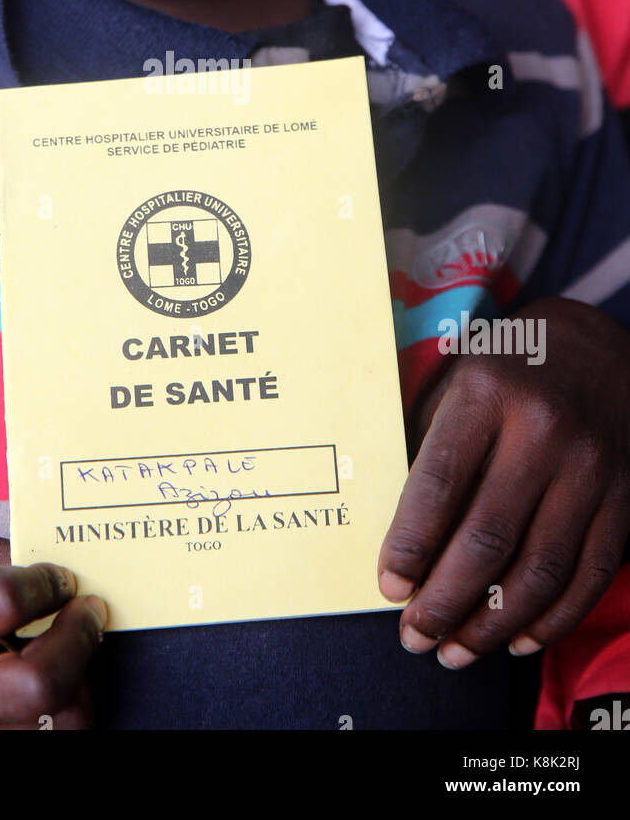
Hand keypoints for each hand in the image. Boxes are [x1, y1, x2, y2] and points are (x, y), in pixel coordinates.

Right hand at [0, 531, 105, 727]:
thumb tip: (63, 571)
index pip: (1, 602)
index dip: (45, 584)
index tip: (60, 579)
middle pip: (39, 687)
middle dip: (79, 640)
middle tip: (87, 612)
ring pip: (56, 725)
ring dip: (80, 678)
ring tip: (66, 647)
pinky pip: (47, 739)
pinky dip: (64, 706)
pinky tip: (48, 677)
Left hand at [378, 298, 629, 666]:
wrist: (595, 345)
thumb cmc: (506, 369)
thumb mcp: (458, 382)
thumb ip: (433, 449)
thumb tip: (403, 542)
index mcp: (486, 393)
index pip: (438, 484)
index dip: (409, 546)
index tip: (389, 587)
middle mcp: (543, 430)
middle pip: (488, 538)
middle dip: (445, 601)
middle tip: (415, 635)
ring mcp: (591, 466)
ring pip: (541, 569)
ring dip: (494, 623)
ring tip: (457, 650)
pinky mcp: (624, 496)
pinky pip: (589, 573)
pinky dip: (554, 618)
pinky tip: (520, 638)